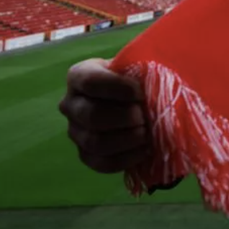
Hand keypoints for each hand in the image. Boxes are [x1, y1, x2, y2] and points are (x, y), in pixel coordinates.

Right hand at [58, 58, 150, 173]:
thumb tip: (157, 82)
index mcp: (79, 75)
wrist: (136, 99)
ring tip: (148, 133)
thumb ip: (145, 69)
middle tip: (146, 116)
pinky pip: (101, 163)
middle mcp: (71, 104)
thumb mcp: (139, 65)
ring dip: (127, 139)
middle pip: (93, 115)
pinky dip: (127, 158)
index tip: (141, 93)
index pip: (91, 81)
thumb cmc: (137, 76)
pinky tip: (146, 150)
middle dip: (126, 117)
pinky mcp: (86, 154)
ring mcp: (75, 131)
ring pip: (95, 142)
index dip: (118, 88)